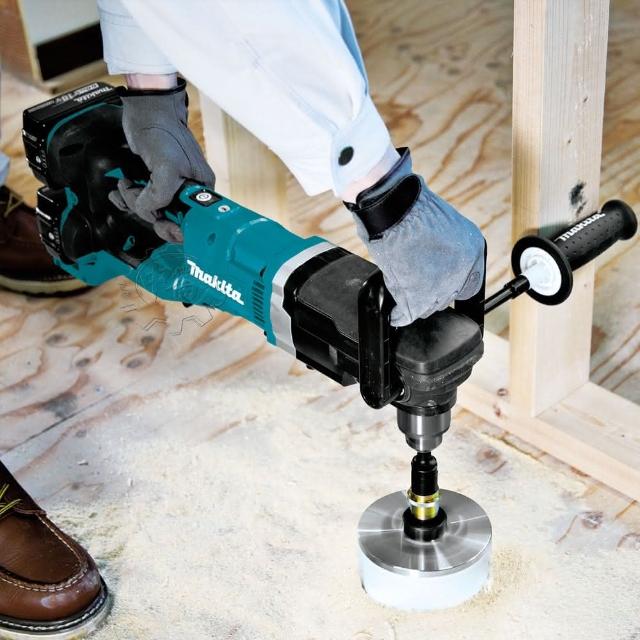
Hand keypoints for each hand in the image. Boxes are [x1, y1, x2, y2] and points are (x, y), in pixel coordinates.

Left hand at [109, 78, 214, 242]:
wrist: (146, 108)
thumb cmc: (162, 131)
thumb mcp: (167, 167)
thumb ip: (161, 195)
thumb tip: (149, 211)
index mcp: (200, 190)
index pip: (192, 224)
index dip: (175, 228)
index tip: (160, 222)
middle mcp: (188, 191)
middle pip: (169, 219)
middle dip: (148, 212)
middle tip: (136, 198)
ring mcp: (171, 187)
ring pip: (152, 211)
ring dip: (134, 203)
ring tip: (126, 186)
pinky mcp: (154, 181)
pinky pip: (142, 201)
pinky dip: (128, 198)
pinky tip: (121, 190)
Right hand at [347, 148, 484, 326]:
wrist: (393, 207)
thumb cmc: (409, 209)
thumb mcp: (441, 224)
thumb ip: (443, 249)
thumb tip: (433, 262)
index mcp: (472, 250)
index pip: (468, 284)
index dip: (449, 286)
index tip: (438, 286)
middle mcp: (461, 270)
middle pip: (446, 297)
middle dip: (429, 293)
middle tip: (413, 283)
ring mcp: (441, 285)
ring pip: (427, 307)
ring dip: (413, 301)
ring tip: (400, 287)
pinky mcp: (418, 296)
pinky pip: (407, 314)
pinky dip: (399, 314)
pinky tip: (395, 311)